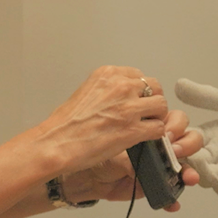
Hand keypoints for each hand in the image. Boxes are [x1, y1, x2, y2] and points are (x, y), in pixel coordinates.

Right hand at [33, 66, 167, 175]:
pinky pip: (159, 128)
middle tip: (146, 114)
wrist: (56, 143)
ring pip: (161, 106)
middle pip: (155, 87)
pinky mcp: (133, 129)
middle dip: (152, 101)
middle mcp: (120, 86)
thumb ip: (107, 90)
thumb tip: (120, 98)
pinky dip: (155, 135)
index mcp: (108, 74)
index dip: (141, 91)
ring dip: (156, 117)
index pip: (139, 75)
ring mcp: (128, 107)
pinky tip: (145, 139)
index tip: (137, 101)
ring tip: (146, 127)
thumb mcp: (85, 91)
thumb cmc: (64, 124)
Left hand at [60, 109, 203, 211]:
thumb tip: (152, 142)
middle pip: (188, 138)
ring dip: (189, 171)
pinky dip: (172, 198)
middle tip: (175, 151)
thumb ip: (135, 139)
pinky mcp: (153, 183)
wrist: (80, 172)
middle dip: (188, 144)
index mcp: (149, 122)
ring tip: (186, 177)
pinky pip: (169, 191)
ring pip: (185, 164)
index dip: (176, 125)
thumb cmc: (93, 147)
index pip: (175, 119)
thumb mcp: (114, 137)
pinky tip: (173, 202)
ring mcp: (158, 163)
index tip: (166, 132)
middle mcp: (158, 141)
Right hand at [173, 80, 217, 198]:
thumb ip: (208, 97)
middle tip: (176, 150)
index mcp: (209, 136)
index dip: (172, 137)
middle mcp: (215, 155)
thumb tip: (178, 84)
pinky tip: (215, 174)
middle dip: (179, 158)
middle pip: (188, 162)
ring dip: (196, 171)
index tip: (167, 130)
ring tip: (195, 161)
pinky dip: (217, 184)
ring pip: (203, 178)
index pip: (181, 139)